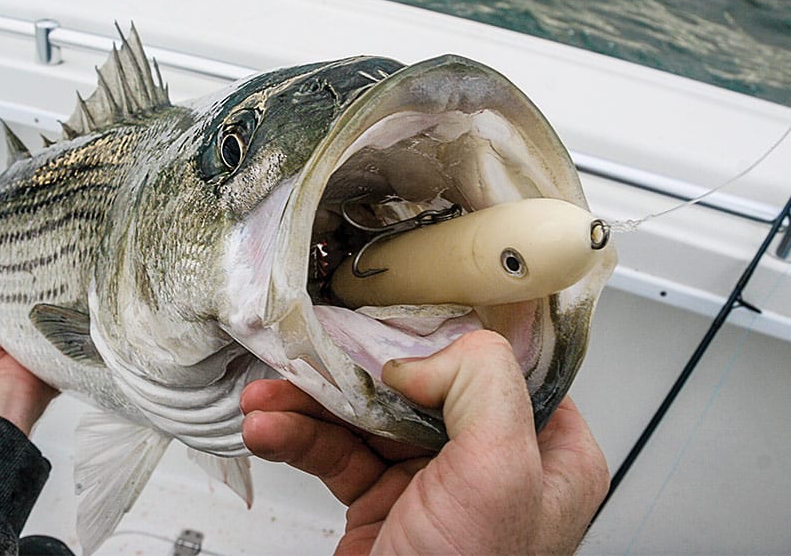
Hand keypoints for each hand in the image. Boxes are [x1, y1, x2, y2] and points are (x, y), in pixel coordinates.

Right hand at [241, 330, 608, 554]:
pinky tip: (270, 428)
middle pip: (417, 381)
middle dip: (351, 368)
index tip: (391, 311)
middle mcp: (490, 460)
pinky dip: (298, 436)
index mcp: (545, 449)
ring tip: (268, 396)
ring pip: (366, 414)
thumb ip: (483, 386)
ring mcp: (432, 482)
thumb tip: (424, 355)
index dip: (441, 332)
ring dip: (309, 401)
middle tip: (309, 354)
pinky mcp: (382, 504)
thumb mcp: (500, 475)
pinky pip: (335, 453)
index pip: (497, 360)